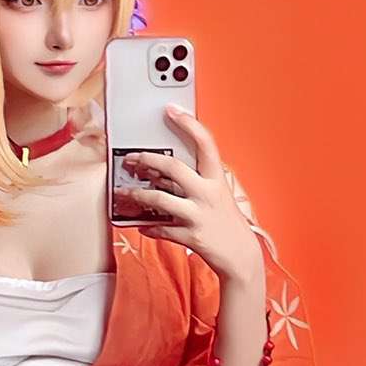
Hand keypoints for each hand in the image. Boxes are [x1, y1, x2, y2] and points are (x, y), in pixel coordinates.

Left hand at [113, 105, 261, 282]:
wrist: (240, 256)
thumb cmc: (226, 221)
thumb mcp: (218, 194)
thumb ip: (196, 181)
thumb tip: (162, 171)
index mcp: (217, 179)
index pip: (205, 143)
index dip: (188, 124)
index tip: (171, 110)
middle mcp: (208, 194)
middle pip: (174, 167)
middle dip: (148, 160)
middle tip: (131, 158)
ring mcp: (199, 215)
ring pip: (160, 199)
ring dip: (138, 195)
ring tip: (125, 193)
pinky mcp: (191, 236)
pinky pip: (161, 229)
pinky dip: (148, 226)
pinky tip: (140, 224)